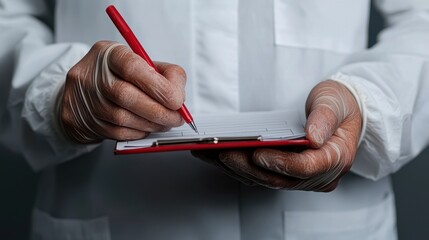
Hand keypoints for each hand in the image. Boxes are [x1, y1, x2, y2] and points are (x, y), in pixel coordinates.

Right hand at [57, 41, 185, 143]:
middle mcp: (92, 75)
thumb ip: (163, 74)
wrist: (82, 91)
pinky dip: (138, 131)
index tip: (177, 100)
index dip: (159, 87)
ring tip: (165, 123)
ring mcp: (86, 100)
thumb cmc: (119, 75)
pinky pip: (117, 132)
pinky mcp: (83, 122)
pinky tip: (147, 127)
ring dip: (151, 124)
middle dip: (159, 111)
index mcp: (109, 54)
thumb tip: (178, 97)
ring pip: (122, 118)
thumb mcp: (140, 61)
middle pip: (126, 96)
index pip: (133, 67)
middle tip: (177, 118)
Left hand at [192, 80, 361, 191]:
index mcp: (336, 159)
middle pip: (280, 179)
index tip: (257, 153)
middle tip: (224, 153)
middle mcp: (318, 175)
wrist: (340, 111)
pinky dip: (242, 165)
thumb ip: (325, 119)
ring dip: (240, 168)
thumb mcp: (335, 103)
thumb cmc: (340, 106)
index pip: (305, 168)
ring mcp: (302, 177)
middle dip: (249, 167)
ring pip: (266, 179)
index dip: (280, 163)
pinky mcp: (287, 173)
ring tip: (215, 152)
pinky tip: (222, 153)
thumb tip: (314, 137)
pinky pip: (262, 174)